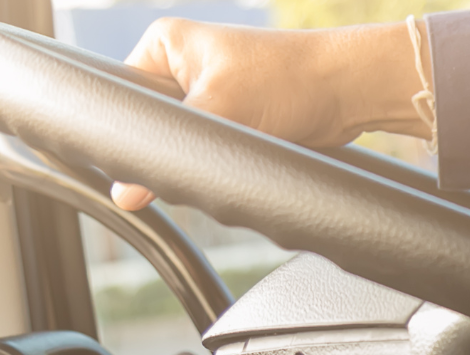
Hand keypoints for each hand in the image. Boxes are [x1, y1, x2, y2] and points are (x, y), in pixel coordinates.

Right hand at [109, 18, 427, 209]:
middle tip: (196, 153)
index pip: (121, 97)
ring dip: (196, 159)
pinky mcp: (230, 123)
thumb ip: (170, 148)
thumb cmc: (290, 79)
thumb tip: (127, 193)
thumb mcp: (219, 110)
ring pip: (179, 145)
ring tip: (225, 150)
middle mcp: (180, 69)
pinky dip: (216, 164)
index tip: (142, 159)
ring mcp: (205, 97)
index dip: (129, 132)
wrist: (348, 92)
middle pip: (150, 127)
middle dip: (169, 148)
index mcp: (164, 46)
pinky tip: (233, 162)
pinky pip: (206, 154)